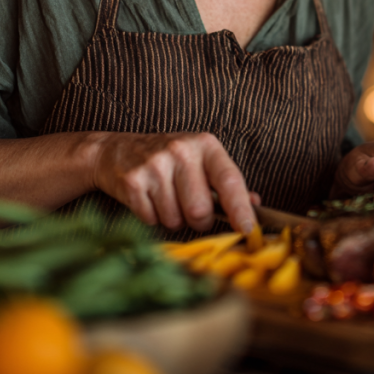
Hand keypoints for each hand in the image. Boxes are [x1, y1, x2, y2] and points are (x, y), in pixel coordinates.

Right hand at [90, 131, 258, 233]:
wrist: (118, 151)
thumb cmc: (169, 160)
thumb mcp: (201, 161)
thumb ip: (226, 183)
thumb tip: (255, 204)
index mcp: (206, 144)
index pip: (230, 180)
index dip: (241, 208)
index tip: (248, 229)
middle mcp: (182, 150)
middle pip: (201, 211)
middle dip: (198, 220)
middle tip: (188, 207)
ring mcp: (156, 164)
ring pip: (175, 220)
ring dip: (173, 219)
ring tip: (165, 198)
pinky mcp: (133, 181)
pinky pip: (152, 220)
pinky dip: (152, 218)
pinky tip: (148, 199)